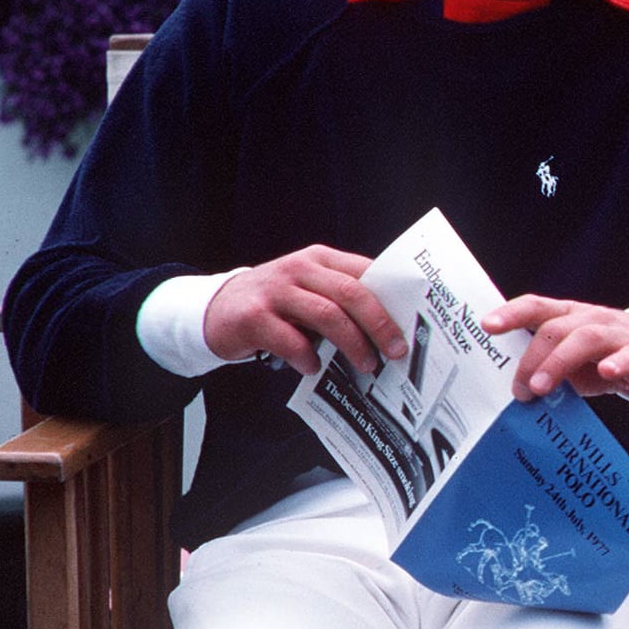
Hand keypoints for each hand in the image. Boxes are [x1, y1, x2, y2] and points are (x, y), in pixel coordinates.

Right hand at [204, 245, 404, 374]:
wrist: (215, 310)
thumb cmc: (276, 304)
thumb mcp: (309, 289)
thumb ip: (341, 298)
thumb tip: (390, 328)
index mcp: (320, 259)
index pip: (365, 272)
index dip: (392, 297)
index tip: (413, 323)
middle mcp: (299, 269)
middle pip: (351, 293)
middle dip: (379, 324)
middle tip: (396, 351)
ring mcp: (275, 291)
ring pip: (326, 315)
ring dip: (352, 344)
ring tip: (366, 365)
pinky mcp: (252, 317)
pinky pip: (290, 341)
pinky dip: (308, 358)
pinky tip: (314, 369)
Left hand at [481, 295, 628, 399]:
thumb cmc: (612, 356)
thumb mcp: (577, 361)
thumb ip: (552, 369)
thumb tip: (521, 391)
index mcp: (572, 317)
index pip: (537, 308)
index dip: (511, 314)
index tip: (488, 326)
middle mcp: (593, 320)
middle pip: (556, 328)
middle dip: (532, 358)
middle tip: (520, 391)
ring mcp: (620, 335)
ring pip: (587, 338)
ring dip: (559, 362)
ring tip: (541, 387)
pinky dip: (618, 362)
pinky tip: (607, 372)